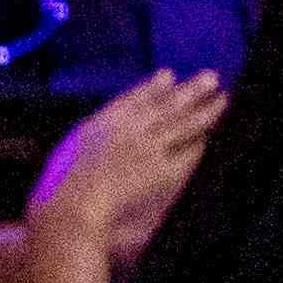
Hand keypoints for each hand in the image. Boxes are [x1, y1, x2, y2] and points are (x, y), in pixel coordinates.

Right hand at [38, 64, 224, 264]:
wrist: (71, 209)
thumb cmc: (61, 184)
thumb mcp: (72, 147)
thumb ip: (95, 133)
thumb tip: (108, 124)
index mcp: (104, 121)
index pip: (135, 97)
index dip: (153, 85)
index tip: (168, 74)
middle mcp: (130, 129)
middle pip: (167, 104)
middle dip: (191, 89)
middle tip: (211, 77)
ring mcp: (148, 149)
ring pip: (184, 123)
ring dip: (206, 110)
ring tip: (221, 99)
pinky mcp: (163, 172)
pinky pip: (187, 153)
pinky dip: (199, 143)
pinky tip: (207, 138)